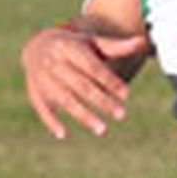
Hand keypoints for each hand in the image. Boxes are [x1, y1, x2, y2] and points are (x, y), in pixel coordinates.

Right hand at [21, 24, 134, 139]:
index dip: (110, 81)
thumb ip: (116, 46)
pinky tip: (63, 135)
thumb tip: (142, 42)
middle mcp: (54, 62)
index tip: (127, 95)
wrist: (38, 45)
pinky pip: (42, 107)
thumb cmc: (75, 46)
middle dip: (102, 101)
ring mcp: (42, 77)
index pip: (93, 67)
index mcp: (70, 47)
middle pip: (81, 85)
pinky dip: (51, 121)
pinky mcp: (34, 91)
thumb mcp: (93, 42)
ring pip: (64, 99)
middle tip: (122, 115)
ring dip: (83, 115)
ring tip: (103, 130)